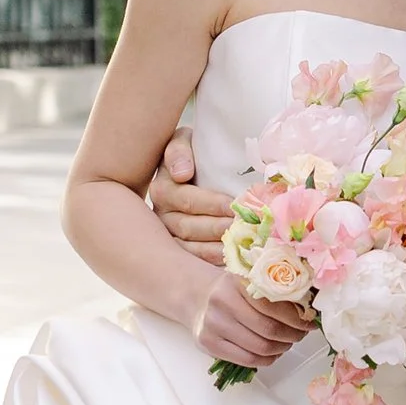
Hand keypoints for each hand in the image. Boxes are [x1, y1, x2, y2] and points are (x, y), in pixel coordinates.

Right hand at [151, 131, 234, 251]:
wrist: (188, 170)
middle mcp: (161, 215)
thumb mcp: (183, 142)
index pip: (187, 200)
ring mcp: (169, 236)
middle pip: (189, 228)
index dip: (211, 204)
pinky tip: (233, 258)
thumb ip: (179, 151)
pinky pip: (195, 261)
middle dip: (219, 228)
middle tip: (244, 227)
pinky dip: (214, 261)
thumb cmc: (192, 156)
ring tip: (241, 244)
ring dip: (217, 248)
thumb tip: (182, 173)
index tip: (233, 204)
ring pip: (190, 249)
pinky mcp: (179, 252)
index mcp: (162, 189)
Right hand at [191, 272, 313, 371]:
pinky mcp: (208, 343)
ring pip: (260, 347)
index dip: (297, 317)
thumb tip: (309, 310)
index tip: (309, 322)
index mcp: (237, 280)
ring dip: (282, 348)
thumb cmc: (233, 291)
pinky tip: (273, 352)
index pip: (274, 304)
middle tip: (301, 334)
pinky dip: (267, 359)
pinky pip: (247, 359)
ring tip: (287, 342)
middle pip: (269, 328)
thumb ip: (275, 291)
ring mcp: (213, 323)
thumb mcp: (250, 281)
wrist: (199, 299)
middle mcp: (222, 300)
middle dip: (293, 335)